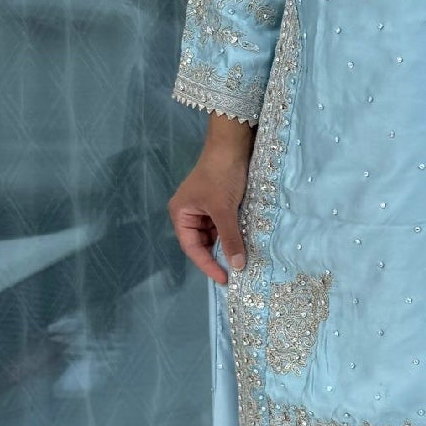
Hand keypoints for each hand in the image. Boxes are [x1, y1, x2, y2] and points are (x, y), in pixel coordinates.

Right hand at [168, 115, 255, 283]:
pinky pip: (223, 226)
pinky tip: (244, 244)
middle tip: (235, 274)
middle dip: (217, 257)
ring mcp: (204, 209)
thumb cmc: (221, 175)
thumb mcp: (224, 210)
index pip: (192, 248)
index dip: (207, 265)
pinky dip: (232, 235)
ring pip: (214, 236)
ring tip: (241, 262)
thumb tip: (237, 265)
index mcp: (181, 214)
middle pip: (202, 243)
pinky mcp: (218, 204)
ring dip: (226, 246)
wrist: (232, 145)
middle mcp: (189, 213)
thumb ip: (231, 238)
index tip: (225, 279)